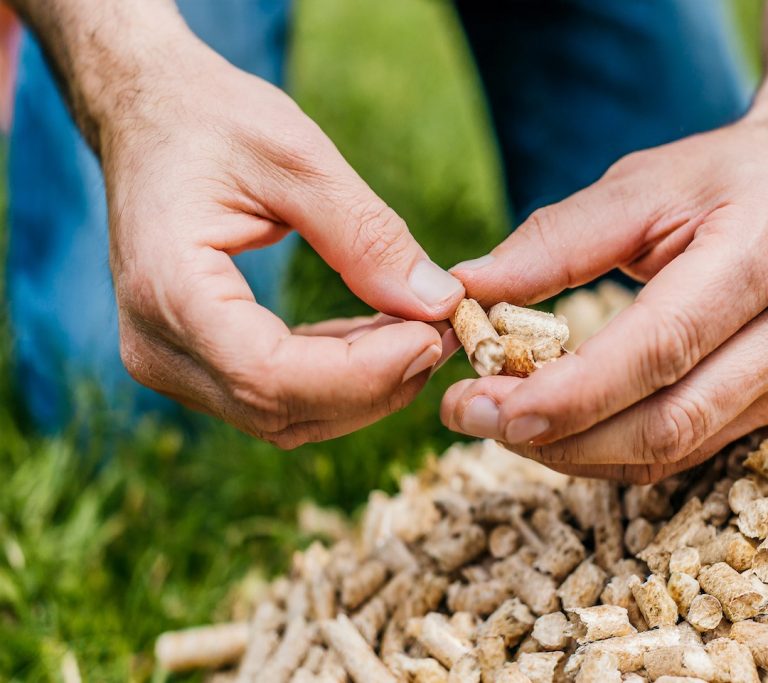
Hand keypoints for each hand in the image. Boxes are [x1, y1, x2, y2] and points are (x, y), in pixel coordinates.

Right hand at [102, 42, 463, 446]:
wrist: (149, 117)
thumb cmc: (211, 120)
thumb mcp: (297, 157)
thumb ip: (367, 236)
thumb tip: (438, 304)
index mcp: (167, 288)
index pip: (270, 375)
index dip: (363, 374)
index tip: (434, 334)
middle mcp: (156, 344)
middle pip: (281, 410)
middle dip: (377, 385)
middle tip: (445, 331)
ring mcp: (169, 362)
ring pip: (284, 416)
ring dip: (365, 386)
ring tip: (423, 327)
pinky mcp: (195, 362)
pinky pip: (277, 395)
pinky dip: (339, 376)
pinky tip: (382, 333)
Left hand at [442, 116, 767, 482]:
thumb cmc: (724, 180)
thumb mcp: (641, 183)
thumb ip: (556, 240)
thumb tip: (468, 290)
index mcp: (766, 253)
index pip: (659, 347)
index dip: (568, 392)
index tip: (481, 405)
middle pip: (667, 423)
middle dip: (558, 436)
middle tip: (472, 418)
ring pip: (674, 454)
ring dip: (577, 452)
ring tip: (505, 420)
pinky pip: (689, 457)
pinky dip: (615, 452)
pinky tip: (565, 426)